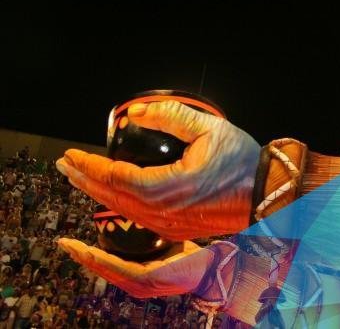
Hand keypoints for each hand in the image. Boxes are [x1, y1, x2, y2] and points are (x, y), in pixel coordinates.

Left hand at [56, 100, 260, 238]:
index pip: (116, 177)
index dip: (90, 165)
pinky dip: (118, 205)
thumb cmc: (244, 161)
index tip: (72, 153)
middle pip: (112, 197)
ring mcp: (171, 226)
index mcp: (170, 187)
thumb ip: (170, 115)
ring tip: (81, 178)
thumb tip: (136, 112)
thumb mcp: (209, 128)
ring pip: (122, 211)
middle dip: (84, 180)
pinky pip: (138, 219)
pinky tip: (112, 194)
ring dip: (98, 193)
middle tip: (65, 165)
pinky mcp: (178, 230)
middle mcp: (165, 212)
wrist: (269, 194)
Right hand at [57, 238, 211, 297]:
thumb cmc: (192, 256)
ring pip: (106, 269)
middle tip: (64, 243)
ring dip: (86, 257)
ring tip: (71, 246)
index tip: (71, 242)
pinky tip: (91, 252)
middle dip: (80, 255)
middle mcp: (135, 283)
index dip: (88, 253)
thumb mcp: (165, 245)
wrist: (212, 268)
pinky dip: (103, 260)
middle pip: (101, 268)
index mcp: (136, 275)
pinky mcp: (147, 280)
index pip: (107, 263)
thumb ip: (151, 237)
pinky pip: (119, 269)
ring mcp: (139, 284)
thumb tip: (143, 213)